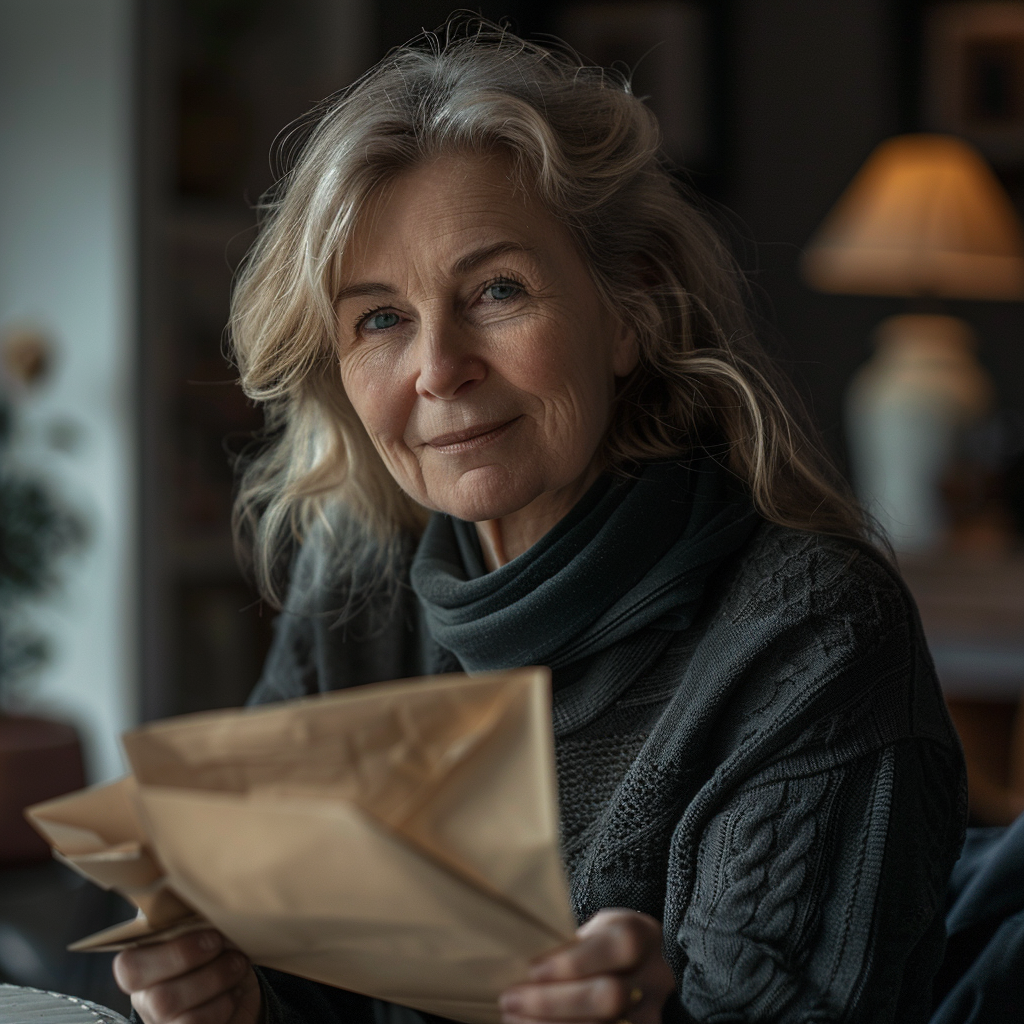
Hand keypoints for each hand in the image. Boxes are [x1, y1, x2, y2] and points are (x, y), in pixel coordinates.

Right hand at [112, 929, 261, 1023]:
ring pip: (168, 1004)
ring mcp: (161, 1020)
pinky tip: (233, 993)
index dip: (169, 950)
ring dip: (214, 980)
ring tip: (237, 965)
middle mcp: (145, 996)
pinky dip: (222, 1006)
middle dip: (189, 958)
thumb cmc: (219, 954)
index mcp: (145, 964)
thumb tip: (204, 890)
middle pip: (148, 984)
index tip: (211, 933)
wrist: (242, 994)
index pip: (128, 963)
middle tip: (222, 944)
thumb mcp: (207, 931)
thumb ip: (194, 918)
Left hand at [499, 909, 675, 1023]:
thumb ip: (569, 944)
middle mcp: (652, 978)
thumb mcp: (592, 928)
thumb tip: (517, 962)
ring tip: (513, 1016)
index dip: (573, 962)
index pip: (616, 948)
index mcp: (640, 936)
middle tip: (510, 998)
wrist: (641, 967)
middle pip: (609, 997)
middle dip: (553, 1002)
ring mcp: (649, 1015)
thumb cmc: (603, 942)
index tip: (532, 968)